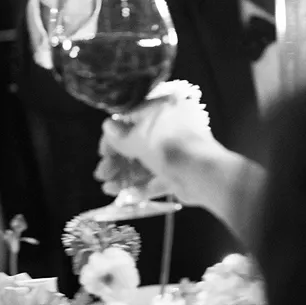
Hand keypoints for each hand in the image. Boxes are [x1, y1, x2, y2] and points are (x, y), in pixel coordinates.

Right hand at [95, 90, 219, 210]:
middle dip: (117, 161)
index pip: (132, 120)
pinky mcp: (180, 172)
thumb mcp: (138, 139)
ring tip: (108, 188)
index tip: (102, 152)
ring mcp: (177, 151)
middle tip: (102, 173)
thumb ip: (120, 136)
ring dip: (124, 175)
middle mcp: (172, 128)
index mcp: (164, 109)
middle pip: (138, 144)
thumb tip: (108, 126)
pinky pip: (156, 177)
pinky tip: (121, 195)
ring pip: (145, 163)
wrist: (203, 174)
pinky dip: (139, 186)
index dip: (114, 137)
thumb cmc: (169, 147)